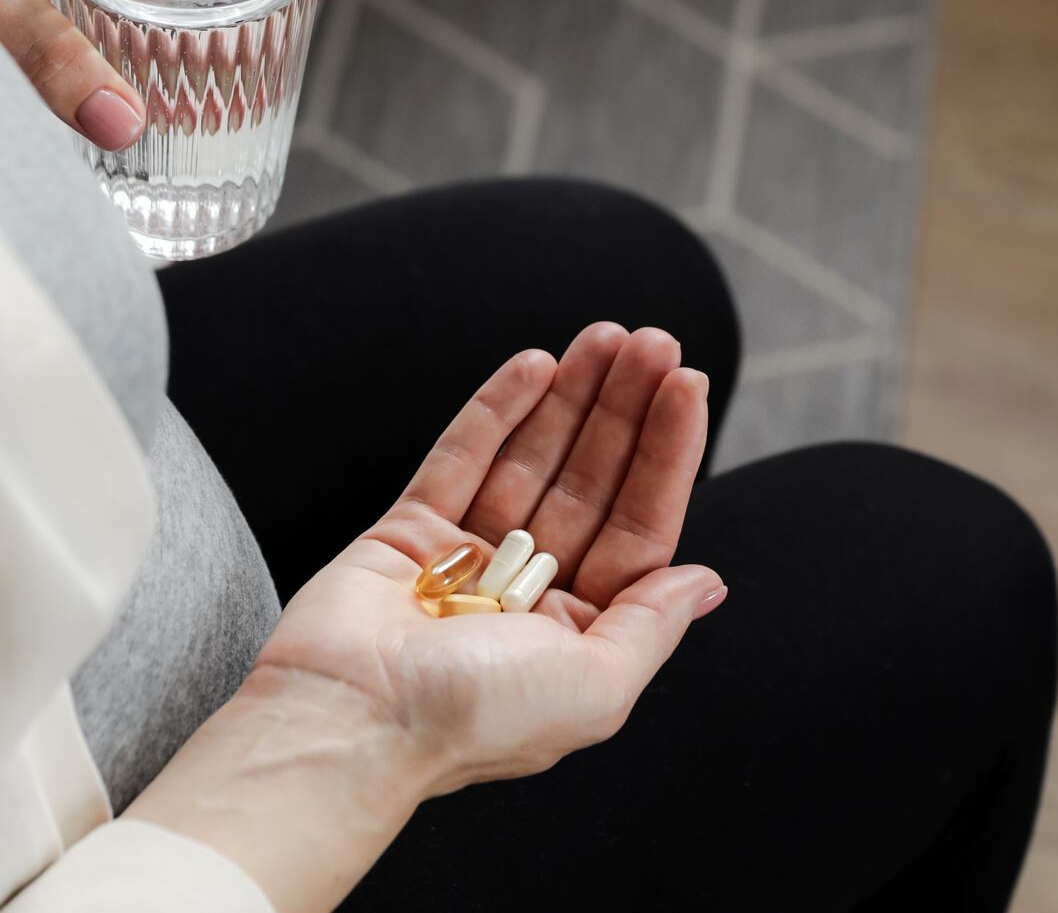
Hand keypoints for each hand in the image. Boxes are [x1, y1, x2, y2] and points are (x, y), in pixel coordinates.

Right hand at [253, 323, 725, 793]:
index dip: (667, 452)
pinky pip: (462, 456)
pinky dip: (498, 409)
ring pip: (532, 459)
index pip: (639, 526)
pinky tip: (537, 365)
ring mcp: (467, 558)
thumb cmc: (472, 718)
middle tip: (651, 341)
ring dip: (571, 396)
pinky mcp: (408, 530)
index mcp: (579, 633)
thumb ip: (652, 625)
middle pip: (591, 481)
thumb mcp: (596, 688)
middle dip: (624, 409)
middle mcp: (529, 594)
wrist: (350, 720)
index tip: (685, 383)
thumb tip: (707, 581)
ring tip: (607, 337)